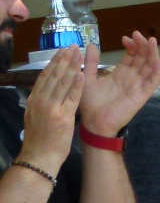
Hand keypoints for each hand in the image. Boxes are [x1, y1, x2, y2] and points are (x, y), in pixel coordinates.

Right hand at [19, 46, 85, 170]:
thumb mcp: (35, 116)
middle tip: (72, 46)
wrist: (39, 157)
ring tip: (78, 53)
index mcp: (34, 99)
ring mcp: (51, 107)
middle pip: (53, 75)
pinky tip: (81, 74)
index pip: (45, 76)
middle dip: (63, 59)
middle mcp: (41, 100)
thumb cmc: (40, 139)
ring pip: (62, 82)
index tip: (62, 51)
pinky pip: (71, 97)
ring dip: (71, 66)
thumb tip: (47, 89)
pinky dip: (76, 85)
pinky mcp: (62, 116)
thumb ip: (42, 102)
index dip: (54, 62)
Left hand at [78, 33, 159, 136]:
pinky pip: (152, 83)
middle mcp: (131, 78)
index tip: (125, 38)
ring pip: (149, 67)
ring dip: (152, 54)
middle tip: (139, 34)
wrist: (94, 123)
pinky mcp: (141, 96)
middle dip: (143, 45)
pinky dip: (156, 71)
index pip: (131, 56)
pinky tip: (158, 60)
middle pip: (142, 59)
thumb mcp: (87, 78)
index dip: (131, 46)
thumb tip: (89, 45)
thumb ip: (90, 62)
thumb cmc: (90, 104)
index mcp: (120, 74)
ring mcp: (138, 86)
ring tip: (152, 41)